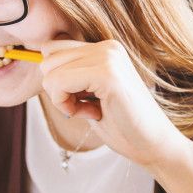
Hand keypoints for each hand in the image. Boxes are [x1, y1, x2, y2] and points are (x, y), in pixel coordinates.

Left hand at [39, 38, 192, 168]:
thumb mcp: (90, 94)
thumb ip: (71, 76)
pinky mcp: (107, 74)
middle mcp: (107, 46)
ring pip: (50, 71)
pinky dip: (65, 104)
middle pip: (47, 58)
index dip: (57, 80)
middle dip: (57, 89)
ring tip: (90, 110)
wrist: (154, 146)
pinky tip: (91, 113)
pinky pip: (59, 83)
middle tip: (85, 107)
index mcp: (105, 48)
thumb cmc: (122, 125)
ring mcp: (108, 57)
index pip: (53, 49)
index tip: (81, 100)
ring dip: (62, 98)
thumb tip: (39, 62)